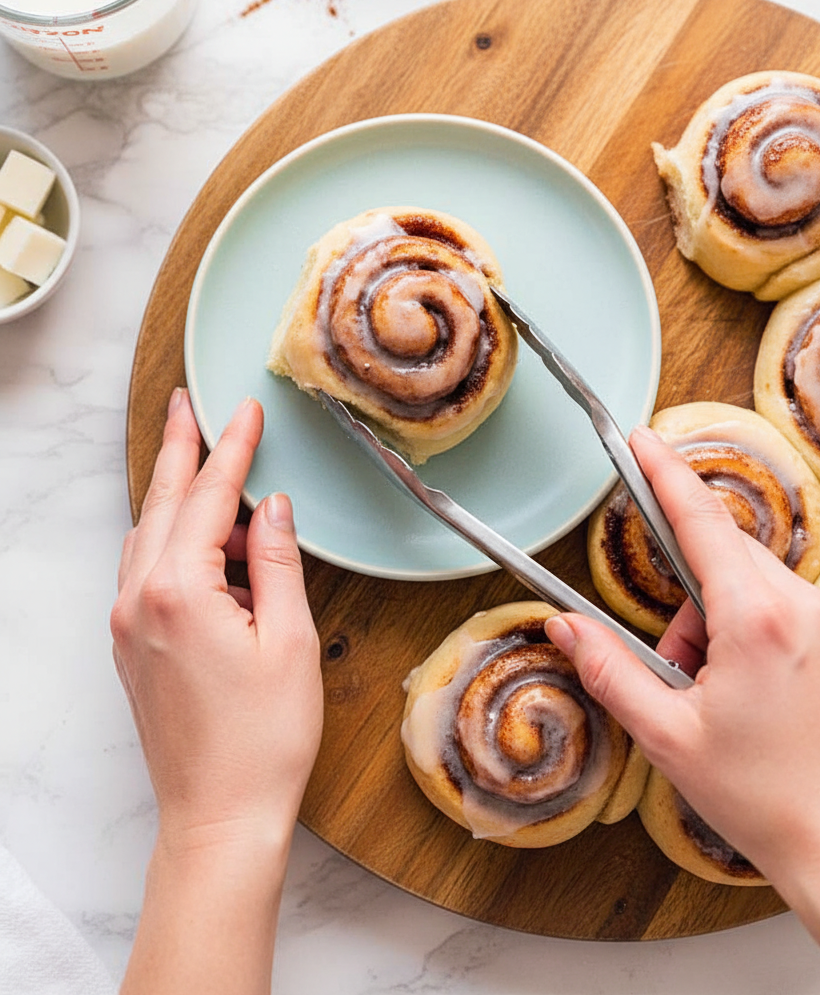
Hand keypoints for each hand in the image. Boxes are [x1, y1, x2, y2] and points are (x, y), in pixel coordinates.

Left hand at [112, 389, 322, 993]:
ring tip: (208, 466)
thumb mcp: (290, 640)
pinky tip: (205, 543)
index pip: (207, 497)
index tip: (245, 412)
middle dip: (178, 450)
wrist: (219, 817)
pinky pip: (145, 571)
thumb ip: (276, 562)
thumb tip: (271, 507)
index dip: (231, 449)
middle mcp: (139, 600)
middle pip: (160, 504)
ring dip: (176, 497)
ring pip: (148, 536)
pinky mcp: (132, 648)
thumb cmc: (262, 740)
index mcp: (179, 591)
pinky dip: (172, 542)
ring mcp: (128, 625)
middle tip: (187, 404)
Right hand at [546, 425, 819, 954]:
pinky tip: (752, 688)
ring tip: (720, 692)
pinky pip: (780, 604)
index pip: (700, 522)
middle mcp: (802, 607)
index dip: (664, 474)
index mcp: (755, 620)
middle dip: (688, 598)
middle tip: (680, 667)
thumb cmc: (762, 797)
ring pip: (750, 582)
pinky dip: (750, 629)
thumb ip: (610, 671)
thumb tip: (565, 627)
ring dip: (719, 618)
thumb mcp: (667, 736)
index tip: (641, 440)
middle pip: (722, 557)